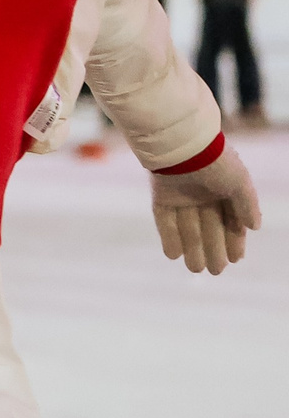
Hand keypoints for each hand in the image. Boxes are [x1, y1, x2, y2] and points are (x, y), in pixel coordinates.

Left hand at [151, 144, 261, 273]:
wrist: (182, 146)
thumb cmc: (216, 162)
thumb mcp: (240, 183)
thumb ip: (247, 205)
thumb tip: (254, 227)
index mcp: (225, 190)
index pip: (232, 220)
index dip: (234, 240)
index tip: (235, 259)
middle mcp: (203, 194)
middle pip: (210, 228)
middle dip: (213, 250)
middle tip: (215, 271)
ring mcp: (181, 196)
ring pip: (188, 228)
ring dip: (192, 249)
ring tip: (196, 269)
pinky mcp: (161, 196)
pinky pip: (165, 221)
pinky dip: (169, 238)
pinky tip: (174, 256)